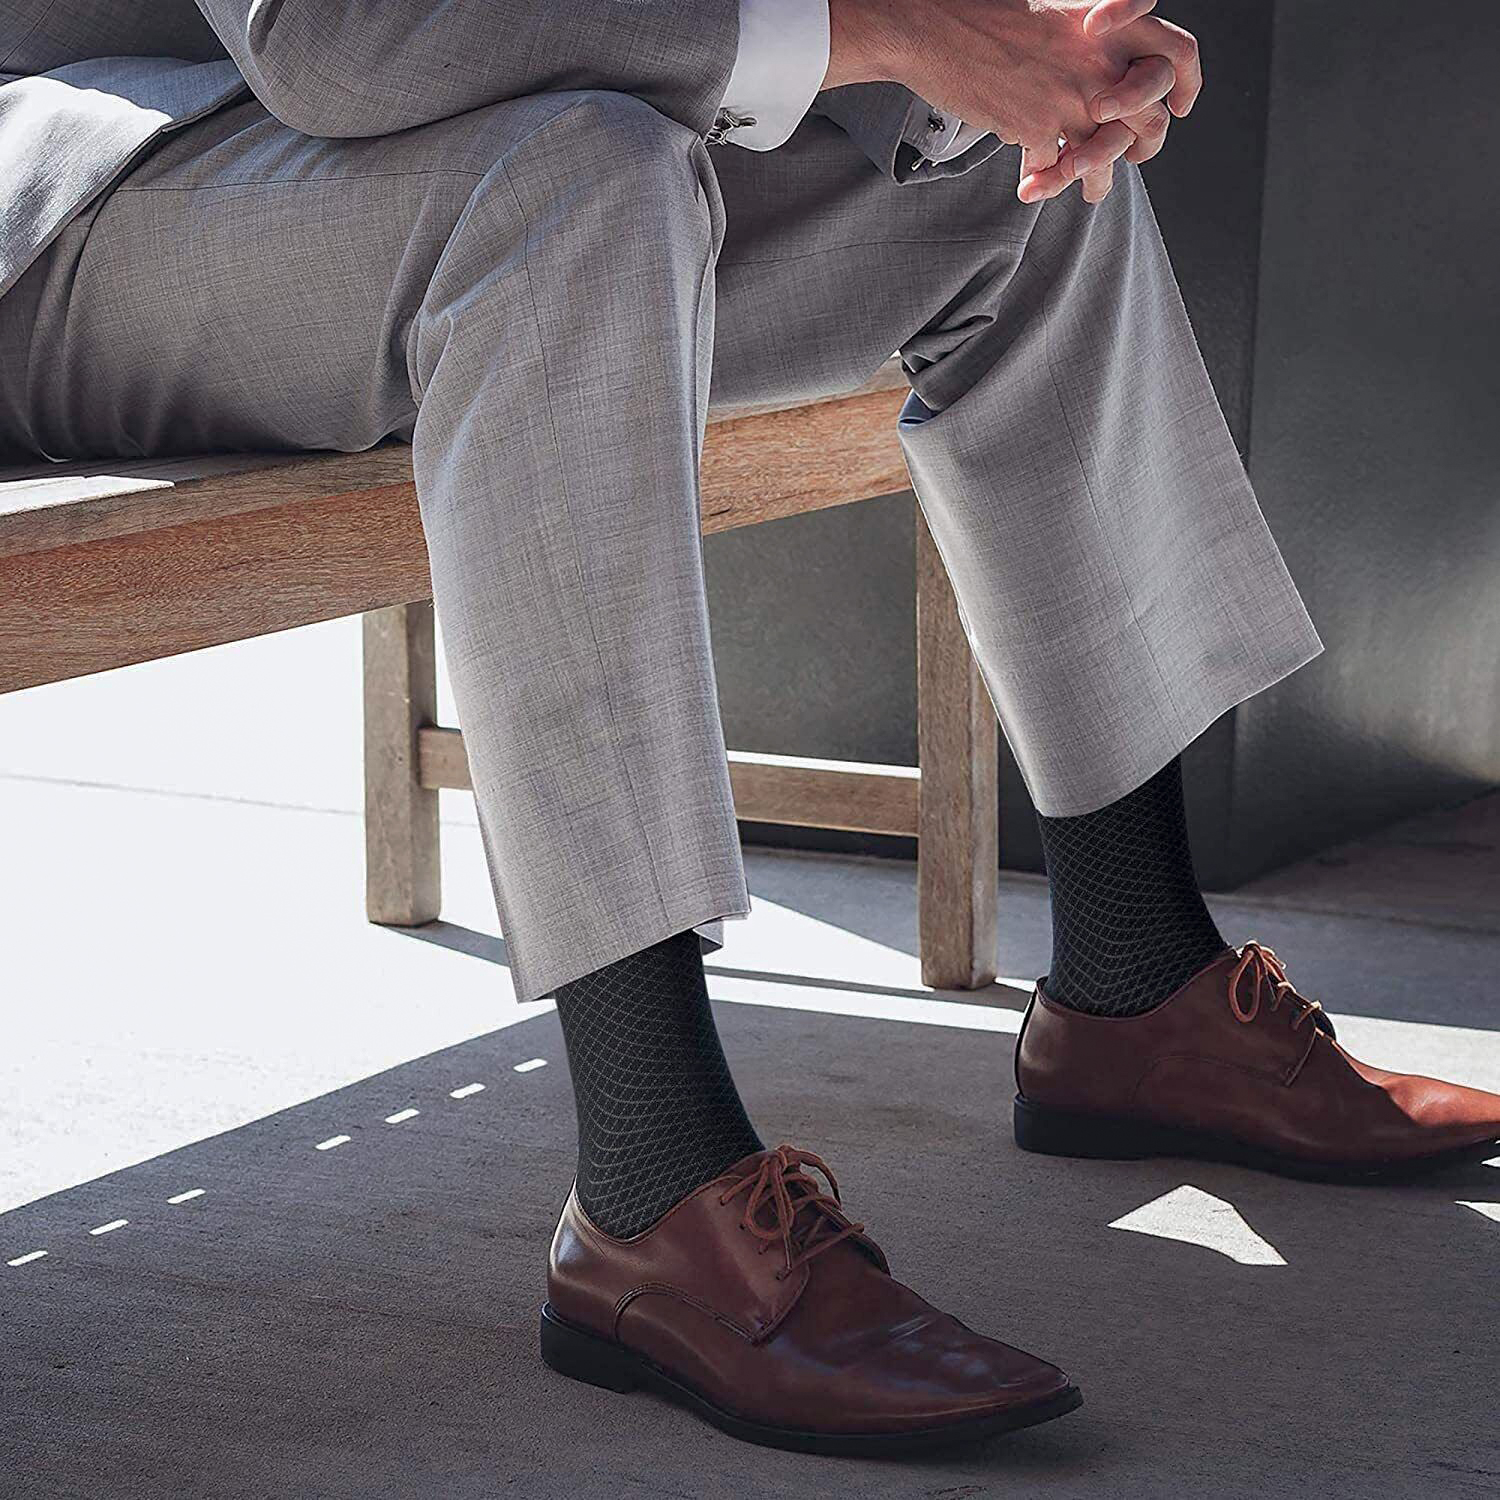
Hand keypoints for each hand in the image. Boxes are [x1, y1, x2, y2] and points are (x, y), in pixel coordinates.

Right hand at [826, 0, 1201, 203]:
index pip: (1179, 55)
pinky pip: (1057, 168)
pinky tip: (1032, 187)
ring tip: (1093, 192)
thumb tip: (1098, 79)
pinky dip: (1045, 183)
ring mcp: (1071, 97)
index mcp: (1112, 25)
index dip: (1188, 86)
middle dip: (1146, 145)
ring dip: (1099, 178)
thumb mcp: (1054, 14)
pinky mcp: (1037, 126)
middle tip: (1135, 156)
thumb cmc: (985, 15)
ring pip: (1108, 154)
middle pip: (1152, 117)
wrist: (934, 24)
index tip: (1181, 108)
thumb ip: (1085, 44)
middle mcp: (1102, 60)